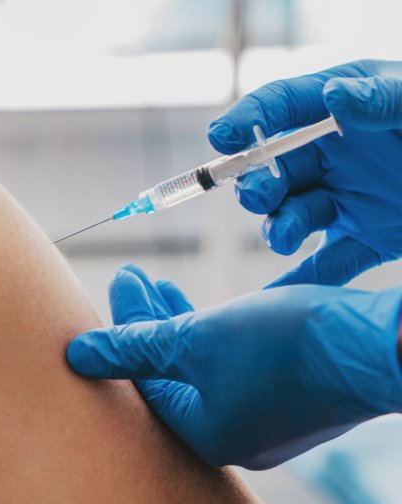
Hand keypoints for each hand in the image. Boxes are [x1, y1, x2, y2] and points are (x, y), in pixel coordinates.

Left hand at [66, 265, 401, 468]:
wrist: (378, 347)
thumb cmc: (286, 347)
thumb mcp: (196, 340)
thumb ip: (133, 347)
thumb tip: (75, 356)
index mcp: (203, 436)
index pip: (143, 380)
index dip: (122, 329)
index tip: (119, 283)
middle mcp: (231, 438)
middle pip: (169, 374)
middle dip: (146, 322)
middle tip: (130, 277)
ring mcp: (263, 422)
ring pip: (201, 367)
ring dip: (177, 323)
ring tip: (157, 283)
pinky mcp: (289, 400)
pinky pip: (232, 366)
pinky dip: (211, 335)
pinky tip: (203, 309)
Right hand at [208, 59, 401, 285]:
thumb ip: (387, 100)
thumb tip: (334, 97)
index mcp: (349, 109)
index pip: (285, 106)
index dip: (249, 119)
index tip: (222, 138)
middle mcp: (341, 155)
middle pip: (279, 169)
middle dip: (259, 183)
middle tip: (262, 196)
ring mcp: (351, 199)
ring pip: (294, 216)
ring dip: (279, 227)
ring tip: (286, 238)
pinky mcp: (366, 239)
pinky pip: (324, 264)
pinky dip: (299, 283)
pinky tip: (274, 303)